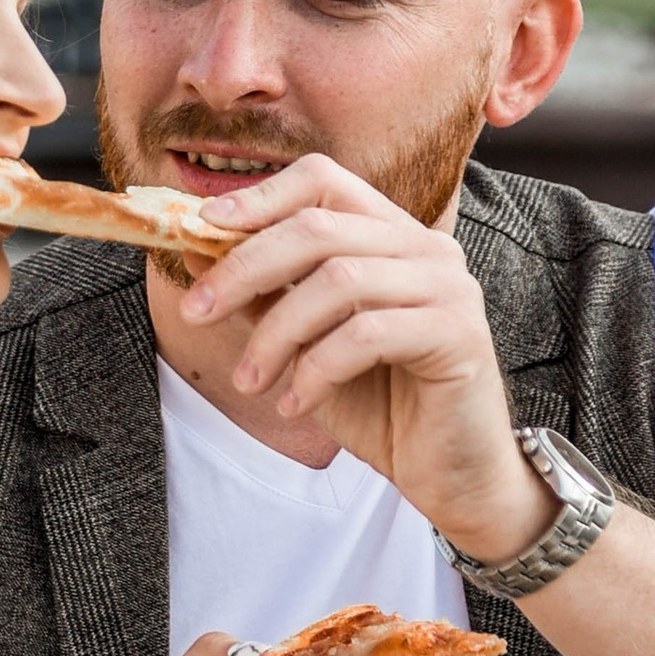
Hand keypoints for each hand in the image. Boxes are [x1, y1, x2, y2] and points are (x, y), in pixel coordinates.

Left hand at [181, 155, 554, 564]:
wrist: (447, 475)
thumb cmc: (379, 404)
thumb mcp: (304, 342)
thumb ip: (263, 292)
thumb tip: (195, 242)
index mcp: (390, 235)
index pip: (322, 181)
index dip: (258, 197)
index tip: (201, 226)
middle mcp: (426, 247)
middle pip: (319, 228)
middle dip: (244, 268)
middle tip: (195, 312)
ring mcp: (449, 286)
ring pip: (339, 280)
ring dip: (276, 333)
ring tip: (249, 381)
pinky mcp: (459, 334)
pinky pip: (367, 334)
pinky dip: (316, 369)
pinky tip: (294, 405)